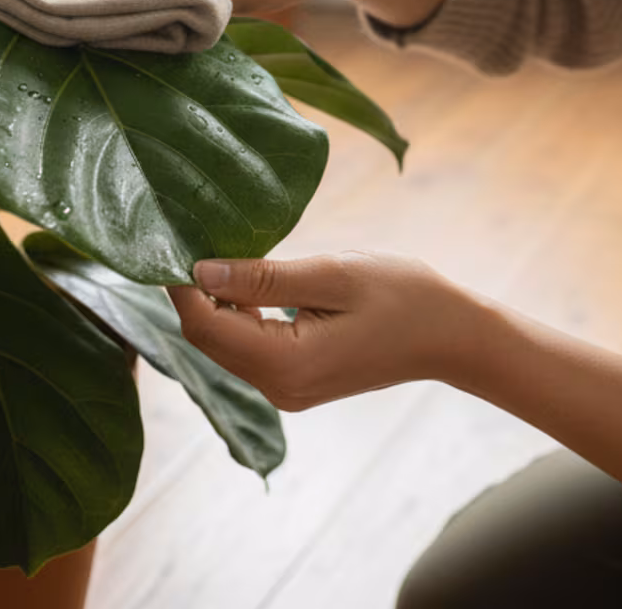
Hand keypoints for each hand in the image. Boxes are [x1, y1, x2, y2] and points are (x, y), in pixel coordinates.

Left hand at [165, 250, 472, 410]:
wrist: (449, 333)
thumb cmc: (401, 294)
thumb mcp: (332, 274)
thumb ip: (264, 276)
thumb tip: (200, 270)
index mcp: (285, 366)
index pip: (204, 327)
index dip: (180, 284)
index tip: (172, 235)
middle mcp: (278, 389)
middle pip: (208, 339)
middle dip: (193, 290)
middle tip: (190, 230)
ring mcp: (286, 390)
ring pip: (225, 343)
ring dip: (215, 299)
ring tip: (218, 244)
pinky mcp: (295, 380)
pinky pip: (249, 346)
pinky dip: (238, 312)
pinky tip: (247, 275)